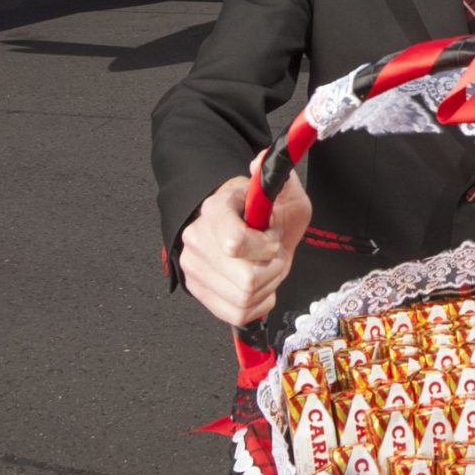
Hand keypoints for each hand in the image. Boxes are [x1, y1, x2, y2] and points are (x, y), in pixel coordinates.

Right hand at [178, 161, 310, 329]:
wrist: (247, 228)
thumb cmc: (264, 211)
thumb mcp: (281, 191)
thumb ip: (278, 177)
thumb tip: (262, 160)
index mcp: (214, 210)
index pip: (236, 243)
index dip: (266, 246)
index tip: (273, 234)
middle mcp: (195, 240)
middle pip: (246, 279)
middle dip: (272, 269)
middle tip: (273, 254)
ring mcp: (193, 268)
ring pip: (244, 299)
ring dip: (267, 286)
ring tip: (266, 266)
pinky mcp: (198, 292)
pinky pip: (237, 314)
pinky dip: (258, 304)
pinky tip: (261, 285)